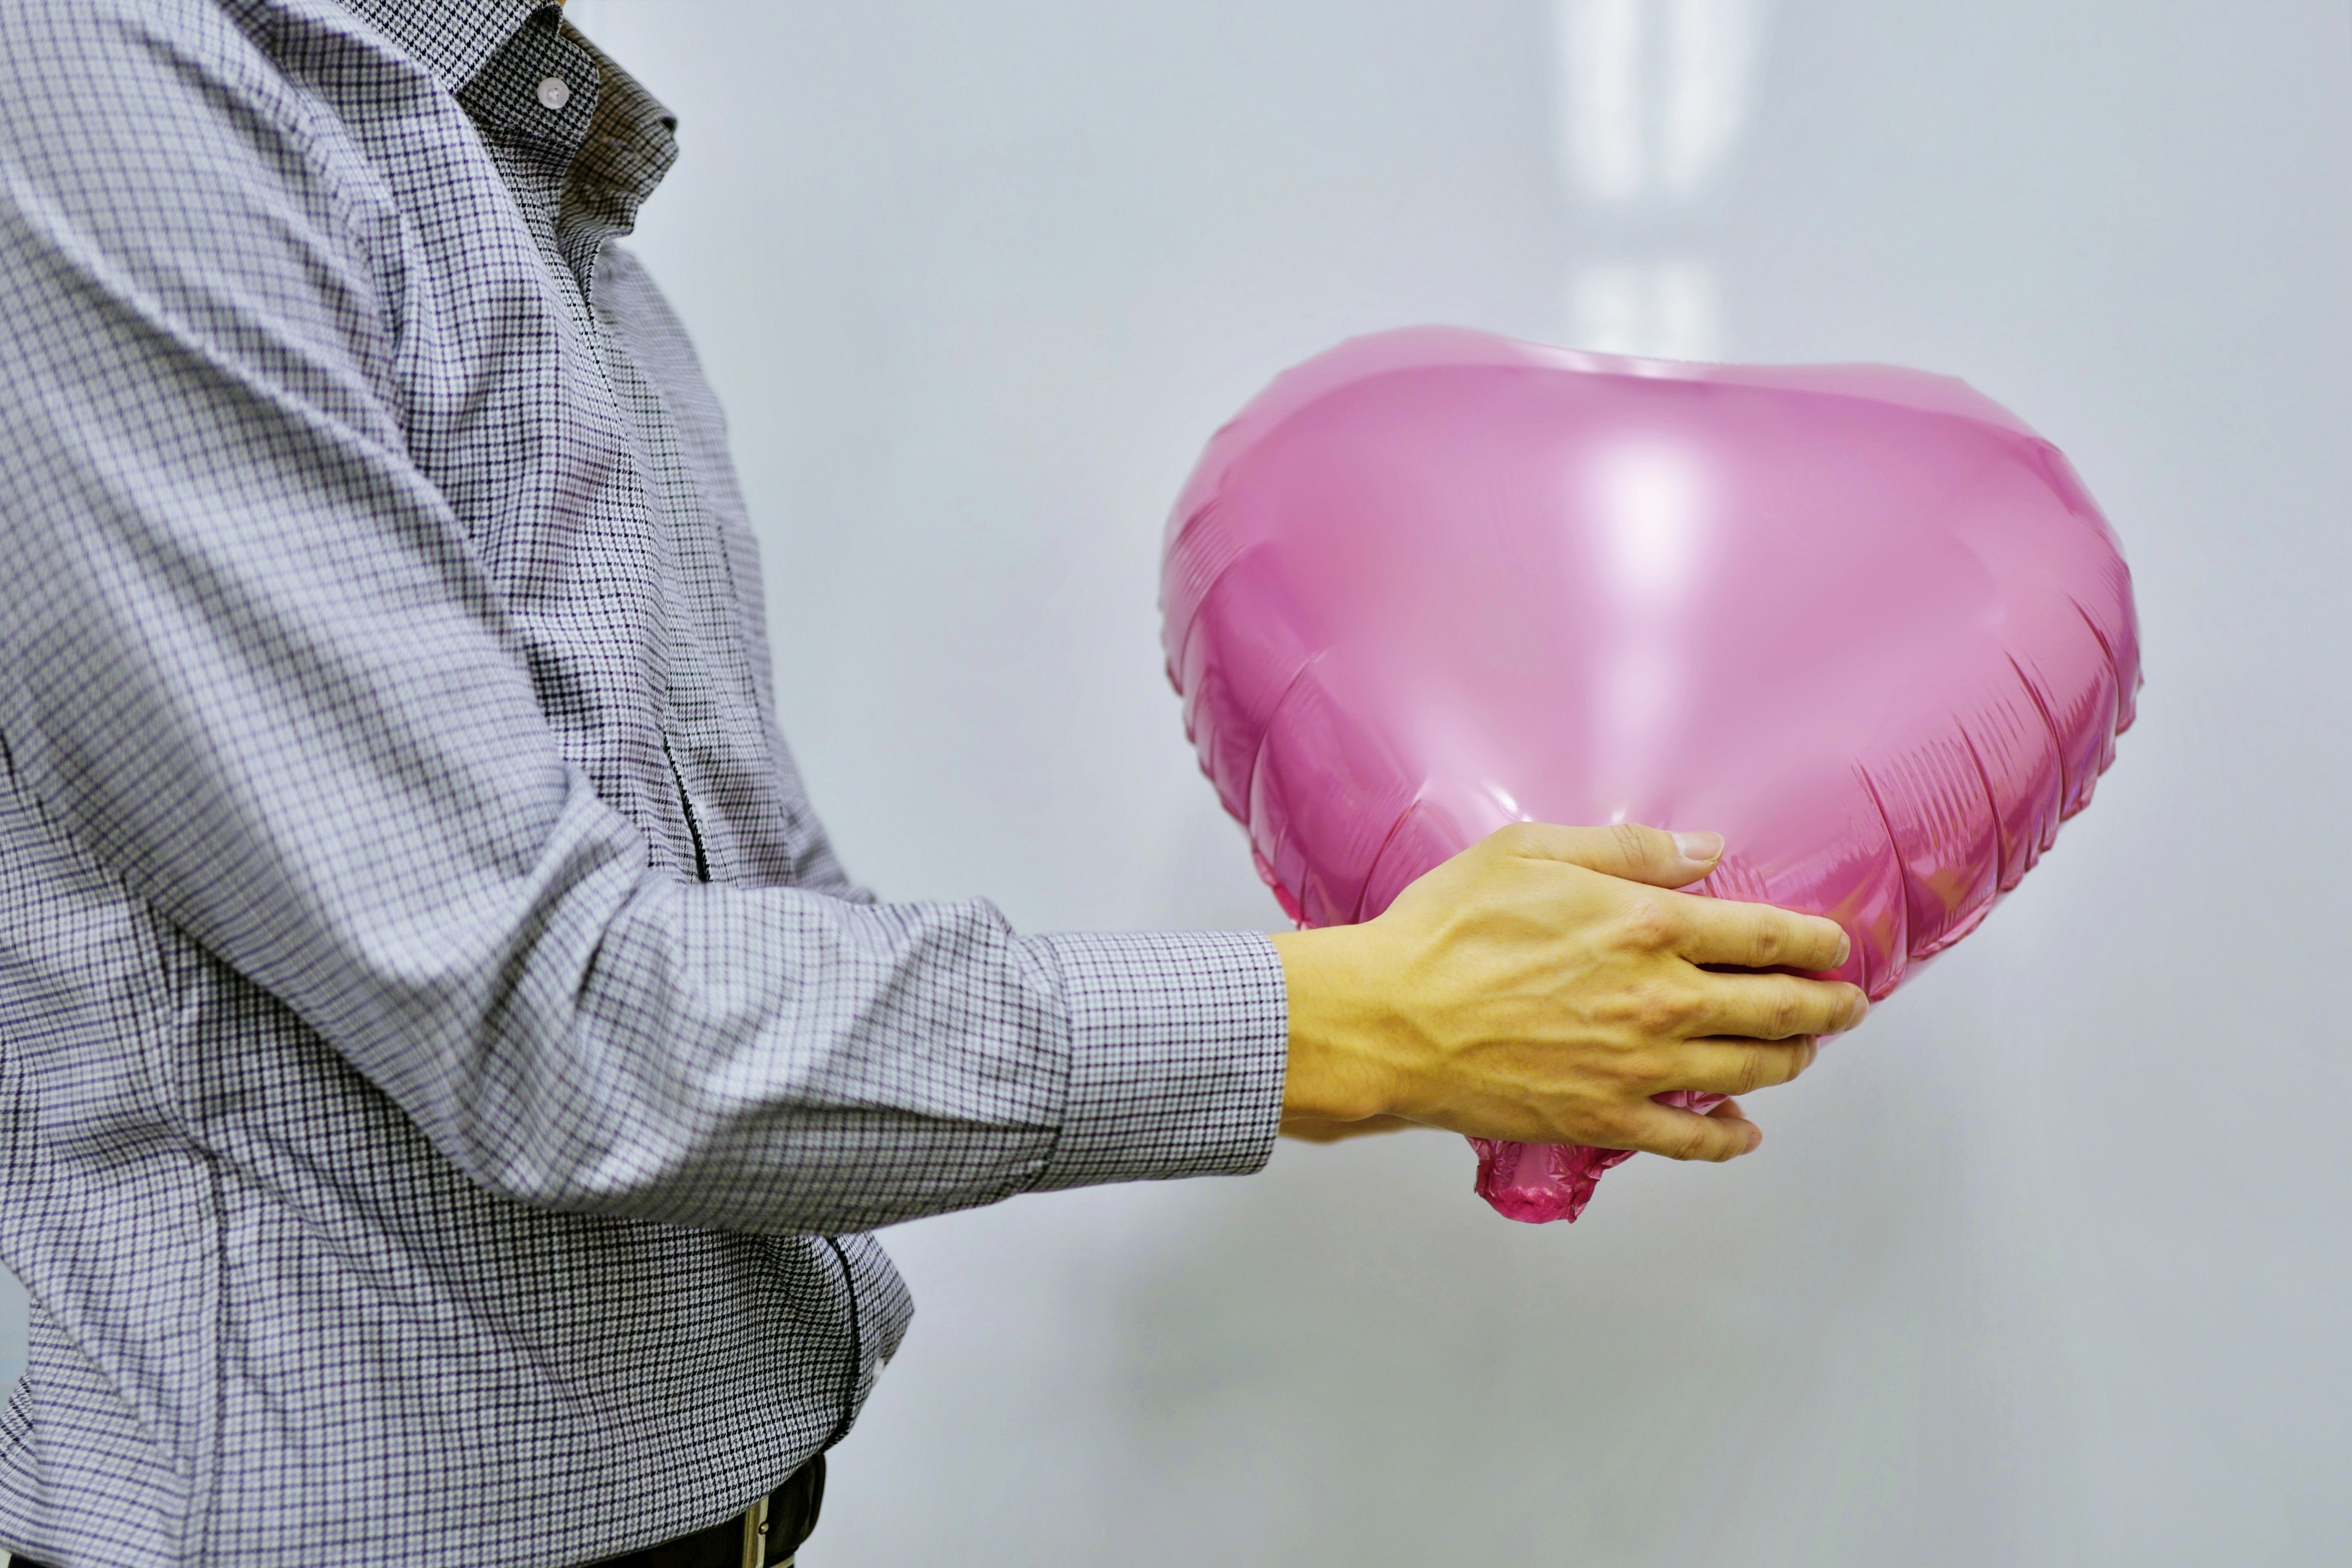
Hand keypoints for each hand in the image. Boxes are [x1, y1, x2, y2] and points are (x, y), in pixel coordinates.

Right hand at [1266, 823, 1865, 1161]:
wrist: (1390, 1021)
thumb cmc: (1447, 931)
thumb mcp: (1529, 851)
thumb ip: (1627, 848)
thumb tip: (1703, 851)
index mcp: (1647, 926)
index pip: (1767, 936)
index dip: (1815, 942)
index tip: (1835, 946)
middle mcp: (1661, 1000)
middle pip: (1777, 1008)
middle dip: (1826, 1006)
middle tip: (1845, 1004)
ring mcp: (1639, 1068)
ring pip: (1748, 1072)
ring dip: (1790, 1062)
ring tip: (1804, 1054)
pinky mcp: (1606, 1119)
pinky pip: (1691, 1140)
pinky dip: (1729, 1139)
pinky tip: (1744, 1132)